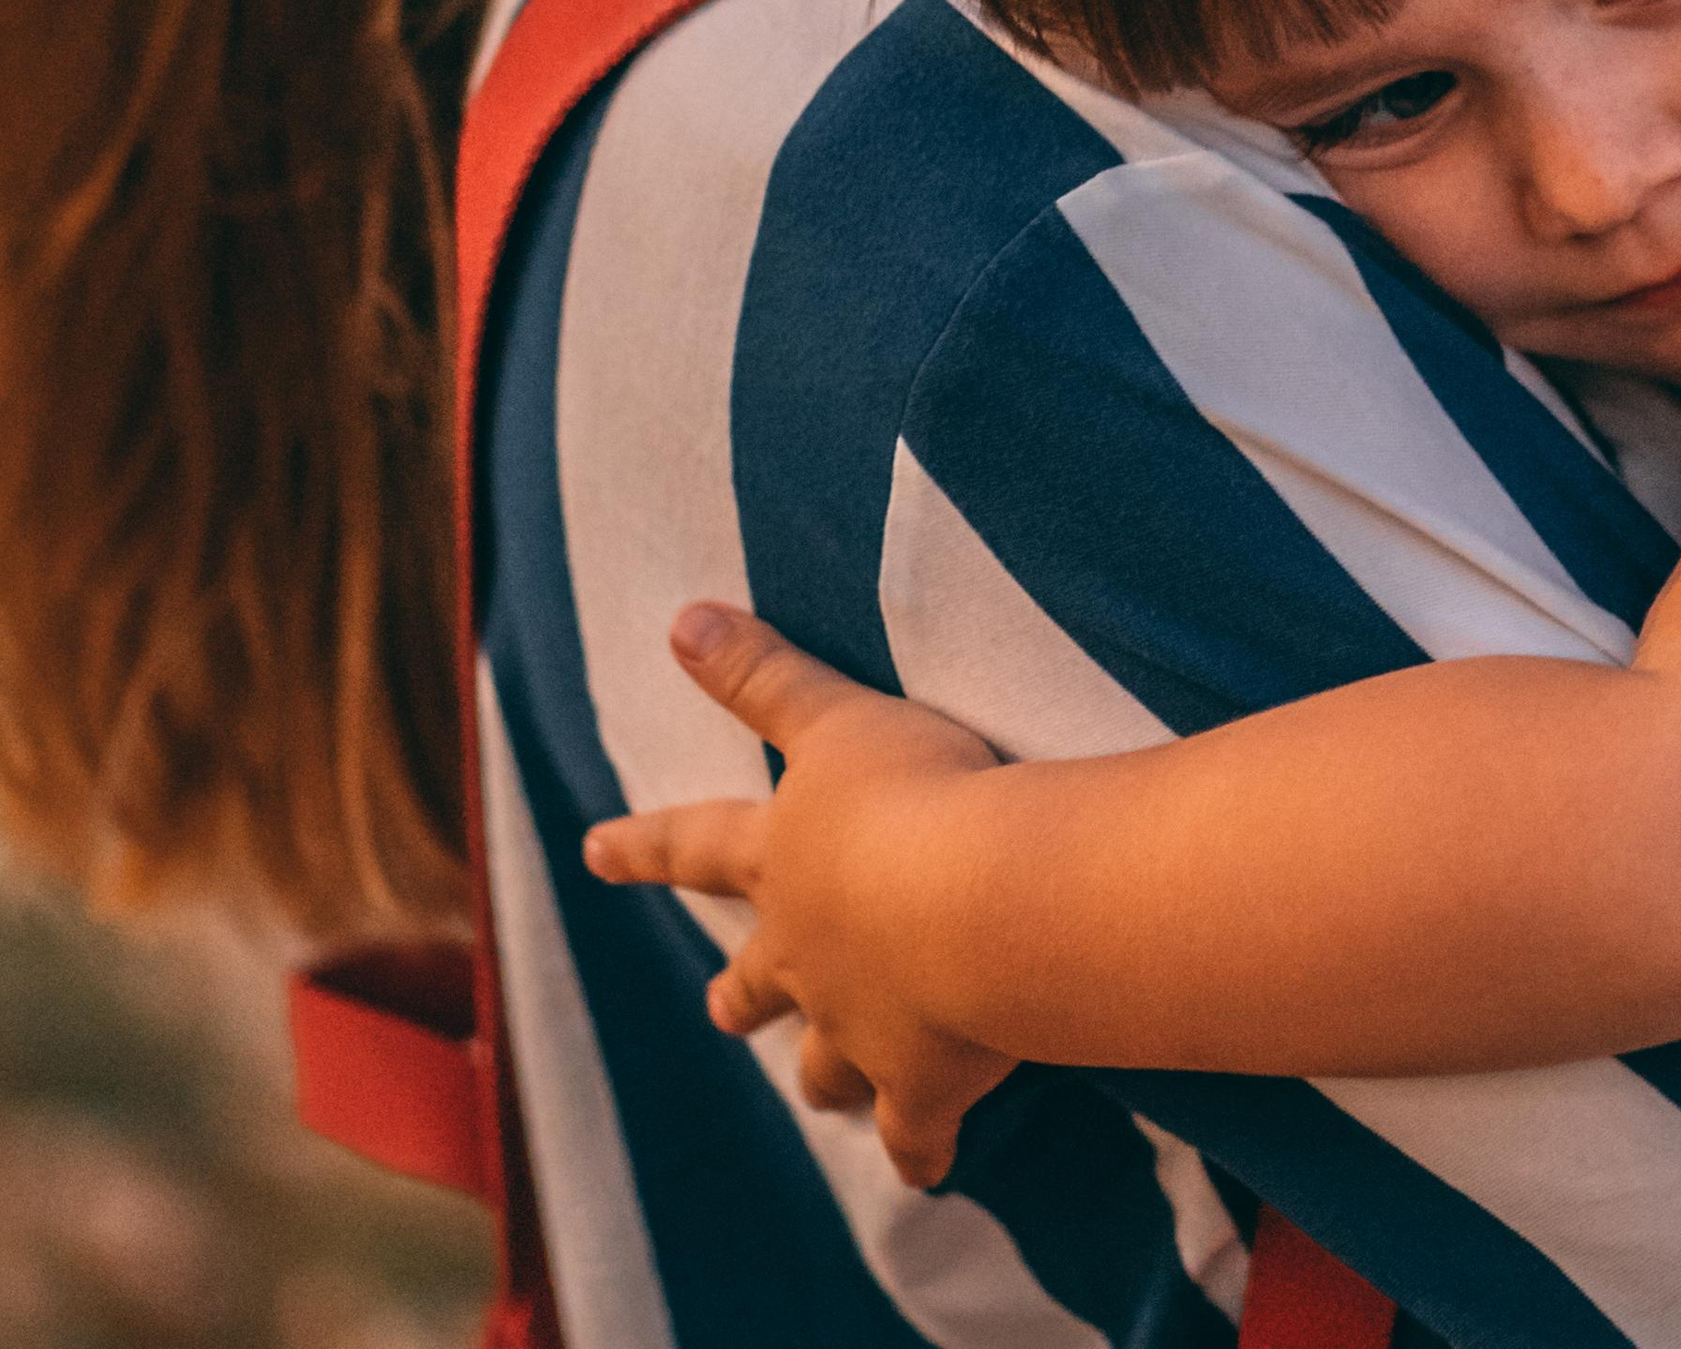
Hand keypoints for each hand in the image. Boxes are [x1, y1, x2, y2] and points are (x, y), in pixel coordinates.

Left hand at [584, 603, 1018, 1184]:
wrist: (985, 902)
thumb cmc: (916, 792)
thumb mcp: (835, 717)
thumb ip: (760, 673)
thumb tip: (680, 617)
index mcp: (782, 863)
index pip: (697, 846)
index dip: (645, 845)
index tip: (592, 850)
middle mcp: (806, 955)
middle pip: (759, 983)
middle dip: (742, 995)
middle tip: (723, 1009)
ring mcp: (861, 1028)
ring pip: (828, 1064)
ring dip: (828, 1073)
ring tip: (827, 1091)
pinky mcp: (925, 1082)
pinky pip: (917, 1131)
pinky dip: (919, 1151)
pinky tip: (925, 1167)